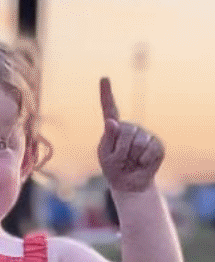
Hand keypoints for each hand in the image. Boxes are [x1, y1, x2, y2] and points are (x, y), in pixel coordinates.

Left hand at [97, 77, 163, 193]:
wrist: (130, 184)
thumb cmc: (114, 169)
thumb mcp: (106, 156)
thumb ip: (108, 139)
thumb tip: (111, 121)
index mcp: (113, 129)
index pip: (109, 108)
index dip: (106, 93)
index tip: (103, 78)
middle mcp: (130, 127)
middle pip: (126, 131)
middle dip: (121, 150)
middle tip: (121, 159)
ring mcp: (145, 134)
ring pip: (138, 142)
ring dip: (132, 157)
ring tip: (132, 161)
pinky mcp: (157, 144)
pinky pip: (150, 150)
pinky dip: (144, 161)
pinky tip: (142, 163)